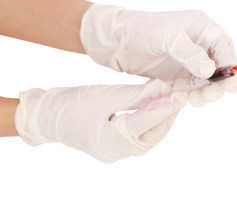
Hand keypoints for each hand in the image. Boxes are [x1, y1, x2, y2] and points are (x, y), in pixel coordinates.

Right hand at [15, 80, 186, 162]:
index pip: (144, 124)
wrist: (49, 117)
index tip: (181, 95)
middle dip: (168, 114)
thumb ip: (136, 95)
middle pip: (151, 134)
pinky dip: (151, 122)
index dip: (164, 109)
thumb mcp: (105, 95)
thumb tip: (163, 89)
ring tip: (173, 99)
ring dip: (162, 118)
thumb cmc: (73, 104)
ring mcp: (117, 153)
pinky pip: (141, 136)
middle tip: (181, 95)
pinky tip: (157, 108)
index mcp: (108, 141)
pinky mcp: (117, 148)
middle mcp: (116, 153)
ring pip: (149, 137)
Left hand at [80, 4, 236, 105]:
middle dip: (219, 83)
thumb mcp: (166, 37)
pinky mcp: (176, 75)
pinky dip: (193, 95)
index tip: (233, 85)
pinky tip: (187, 100)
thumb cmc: (140, 30)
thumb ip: (188, 52)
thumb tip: (210, 70)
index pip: (223, 45)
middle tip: (210, 96)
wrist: (116, 41)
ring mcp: (187, 61)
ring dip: (206, 92)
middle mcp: (197, 44)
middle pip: (219, 66)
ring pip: (206, 80)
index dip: (232, 65)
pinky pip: (191, 87)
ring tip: (196, 100)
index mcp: (200, 27)